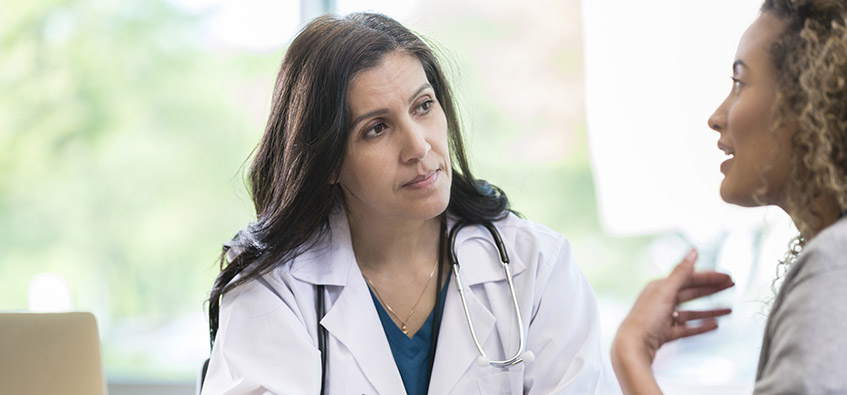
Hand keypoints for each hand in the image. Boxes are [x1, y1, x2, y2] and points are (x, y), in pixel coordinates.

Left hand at [611, 249, 734, 393]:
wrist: (632, 347)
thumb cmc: (644, 319)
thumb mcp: (664, 292)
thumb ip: (681, 272)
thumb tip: (693, 252)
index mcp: (659, 287)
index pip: (689, 278)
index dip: (709, 277)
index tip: (727, 277)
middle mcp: (660, 301)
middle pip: (691, 293)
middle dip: (711, 289)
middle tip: (730, 286)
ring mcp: (663, 318)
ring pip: (691, 312)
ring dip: (710, 310)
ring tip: (728, 309)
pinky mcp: (665, 334)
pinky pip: (687, 328)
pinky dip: (701, 326)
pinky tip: (714, 325)